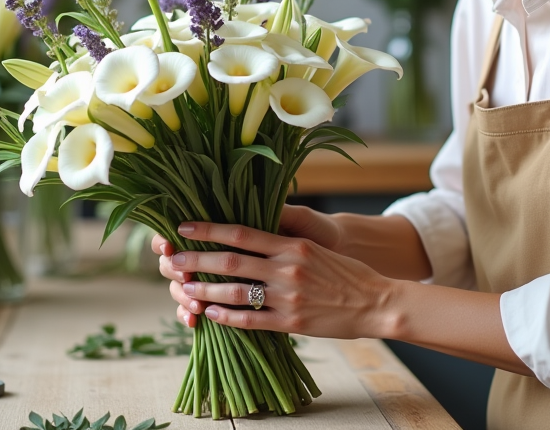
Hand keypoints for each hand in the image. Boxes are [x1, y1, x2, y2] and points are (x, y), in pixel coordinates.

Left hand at [163, 221, 393, 338]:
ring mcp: (288, 297)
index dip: (209, 229)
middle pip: (230, 261)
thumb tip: (246, 234)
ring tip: (184, 290)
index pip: (241, 233)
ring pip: (235, 293)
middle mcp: (287, 268)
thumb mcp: (314, 248)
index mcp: (292, 245)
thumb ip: (282, 243)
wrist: (375, 302)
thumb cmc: (344, 272)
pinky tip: (211, 314)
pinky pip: (251, 320)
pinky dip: (227, 317)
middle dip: (196, 260)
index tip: (183, 227)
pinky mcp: (291, 323)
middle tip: (173, 260)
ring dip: (205, 291)